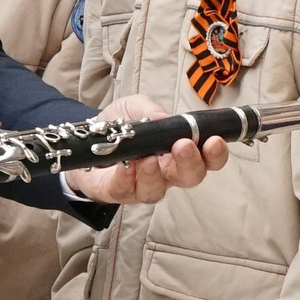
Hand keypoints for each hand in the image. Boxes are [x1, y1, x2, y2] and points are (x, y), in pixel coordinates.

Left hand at [66, 93, 228, 204]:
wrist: (84, 139)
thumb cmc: (118, 126)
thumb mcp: (135, 108)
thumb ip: (150, 111)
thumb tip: (164, 119)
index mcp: (177, 153)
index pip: (206, 159)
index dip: (215, 154)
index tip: (214, 141)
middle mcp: (165, 174)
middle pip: (189, 178)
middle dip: (191, 164)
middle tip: (183, 147)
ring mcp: (141, 186)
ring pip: (157, 191)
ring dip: (155, 175)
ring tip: (149, 158)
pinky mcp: (117, 192)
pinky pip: (126, 191)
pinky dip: (127, 179)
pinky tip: (126, 165)